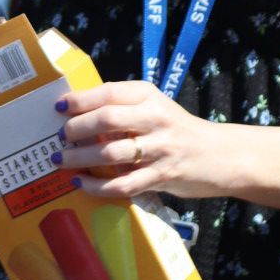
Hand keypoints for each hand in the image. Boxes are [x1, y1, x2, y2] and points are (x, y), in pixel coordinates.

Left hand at [54, 80, 229, 200]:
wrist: (220, 155)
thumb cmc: (177, 129)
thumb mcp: (154, 107)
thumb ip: (124, 108)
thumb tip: (78, 114)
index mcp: (149, 96)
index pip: (109, 93)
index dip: (81, 100)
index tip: (59, 107)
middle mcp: (155, 118)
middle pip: (107, 120)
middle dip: (77, 129)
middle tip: (60, 137)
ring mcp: (160, 149)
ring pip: (112, 153)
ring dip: (80, 158)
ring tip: (62, 161)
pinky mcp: (162, 176)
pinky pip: (124, 184)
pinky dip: (98, 186)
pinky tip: (82, 183)